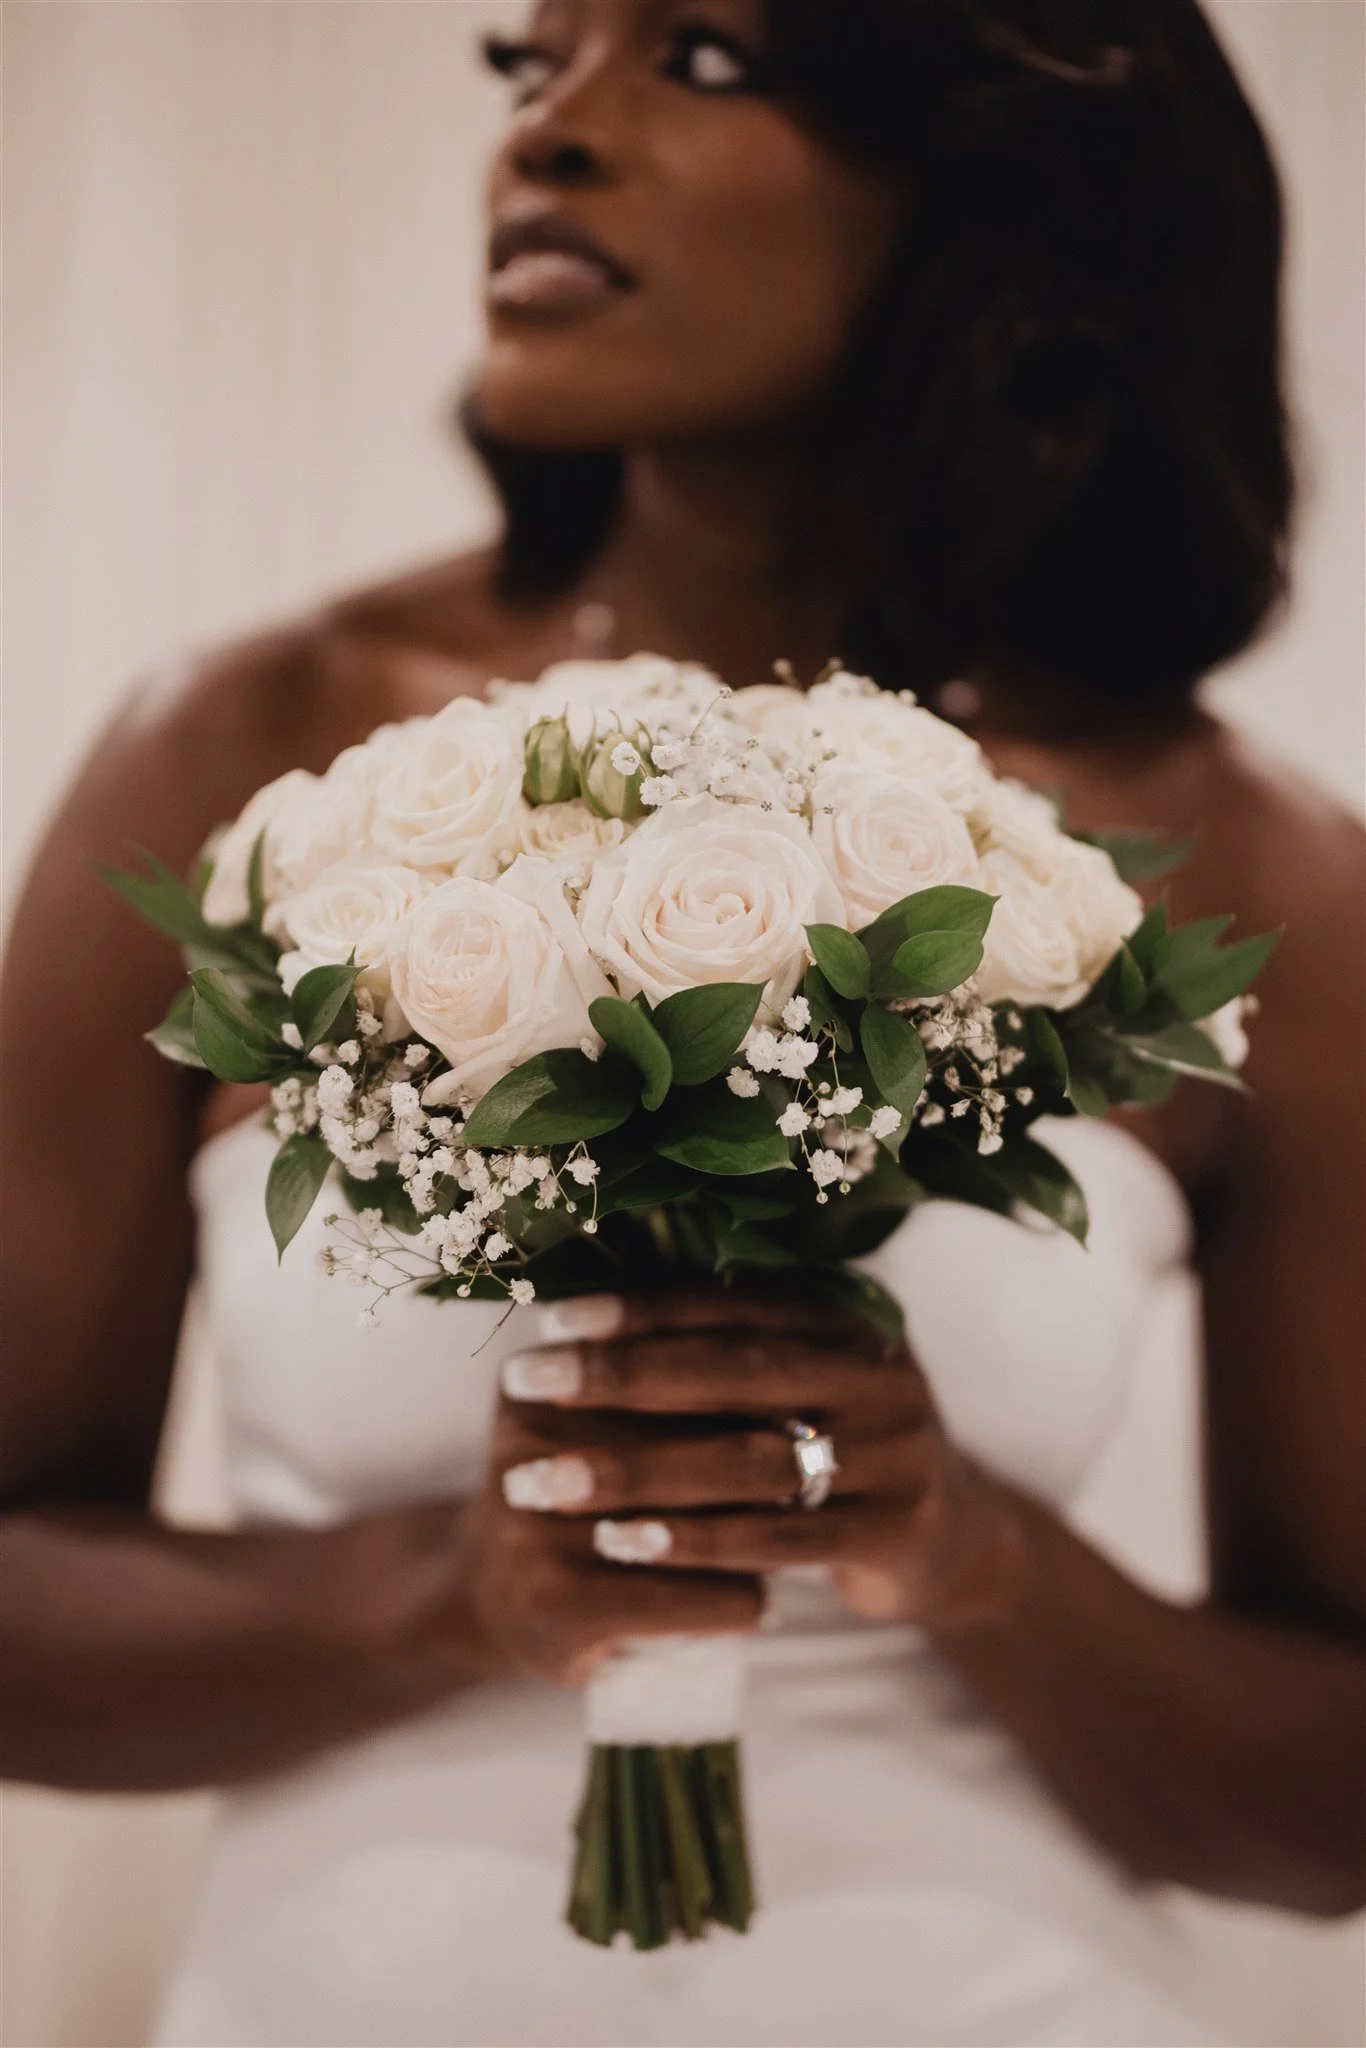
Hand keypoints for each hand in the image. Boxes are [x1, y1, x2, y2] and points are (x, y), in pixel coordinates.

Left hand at [470, 1288, 1018, 1682]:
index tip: (549, 1320)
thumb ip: (726, 1343)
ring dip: (634, 1472)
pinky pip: (776, 1538)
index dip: (636, 1308)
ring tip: (544, 1482)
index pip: (729, 1302)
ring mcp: (893, 1453)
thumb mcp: (803, 1377)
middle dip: (618, 1376)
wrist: (950, 1538)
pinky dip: (691, 1543)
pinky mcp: (892, 1531)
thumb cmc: (835, 1441)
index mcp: (850, 1315)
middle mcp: (878, 1372)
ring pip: (745, 1459)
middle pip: (732, 1370)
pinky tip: (619, 1544)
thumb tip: (585, 1306)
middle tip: (524, 1383)